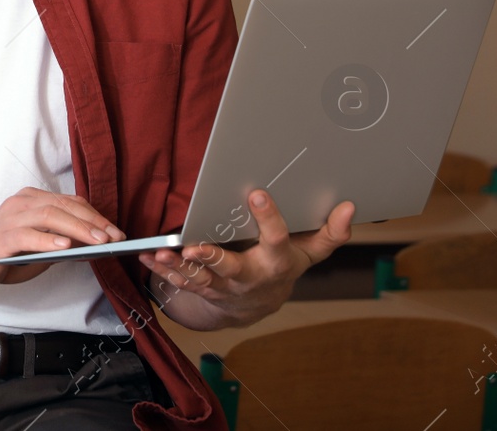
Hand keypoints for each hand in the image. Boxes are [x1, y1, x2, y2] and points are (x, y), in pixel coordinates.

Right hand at [0, 187, 126, 295]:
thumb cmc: (1, 255)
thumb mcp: (36, 247)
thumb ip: (59, 241)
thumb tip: (92, 246)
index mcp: (30, 200)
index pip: (69, 202)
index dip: (95, 216)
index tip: (116, 232)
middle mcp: (20, 204)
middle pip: (63, 206)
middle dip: (92, 222)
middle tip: (114, 238)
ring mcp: (9, 219)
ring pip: (49, 215)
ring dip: (77, 228)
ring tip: (98, 241)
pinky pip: (27, 235)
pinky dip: (48, 240)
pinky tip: (65, 246)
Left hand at [139, 189, 354, 327]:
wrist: (258, 305)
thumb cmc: (283, 266)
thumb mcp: (309, 251)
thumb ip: (331, 232)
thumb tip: (350, 206)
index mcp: (276, 261)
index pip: (276, 238)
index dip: (268, 217)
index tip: (256, 193)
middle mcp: (250, 277)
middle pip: (231, 269)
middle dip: (213, 259)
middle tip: (194, 246)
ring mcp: (225, 287)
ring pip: (200, 279)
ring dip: (178, 267)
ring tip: (160, 253)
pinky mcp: (204, 290)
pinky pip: (182, 282)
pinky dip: (163, 272)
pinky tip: (146, 258)